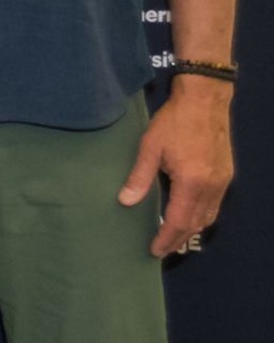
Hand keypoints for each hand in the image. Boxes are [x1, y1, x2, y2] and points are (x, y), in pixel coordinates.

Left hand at [120, 78, 233, 254]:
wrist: (205, 100)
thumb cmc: (174, 122)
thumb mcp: (150, 147)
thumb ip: (139, 177)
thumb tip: (126, 202)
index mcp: (192, 183)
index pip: (179, 222)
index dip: (167, 239)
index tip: (155, 251)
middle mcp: (212, 187)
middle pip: (197, 224)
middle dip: (179, 239)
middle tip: (162, 249)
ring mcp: (222, 182)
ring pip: (209, 216)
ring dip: (192, 229)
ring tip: (174, 236)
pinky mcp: (226, 174)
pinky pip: (215, 205)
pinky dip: (202, 216)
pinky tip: (189, 214)